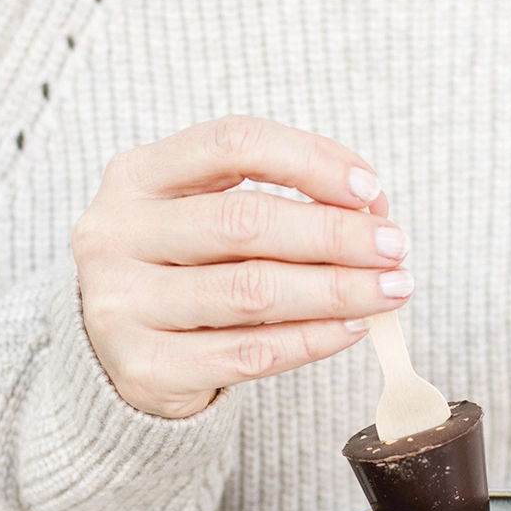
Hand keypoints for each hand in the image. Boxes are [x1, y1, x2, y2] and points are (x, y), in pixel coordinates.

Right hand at [73, 115, 412, 417]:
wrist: (120, 357)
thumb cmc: (184, 276)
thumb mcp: (210, 224)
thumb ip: (278, 206)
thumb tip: (373, 213)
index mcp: (136, 176)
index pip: (232, 143)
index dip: (309, 159)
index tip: (370, 188)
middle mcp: (115, 234)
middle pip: (245, 222)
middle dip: (334, 234)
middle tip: (394, 248)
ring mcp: (123, 305)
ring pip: (252, 291)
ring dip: (336, 290)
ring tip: (388, 291)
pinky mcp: (146, 368)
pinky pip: (249, 353)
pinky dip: (312, 340)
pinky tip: (351, 329)